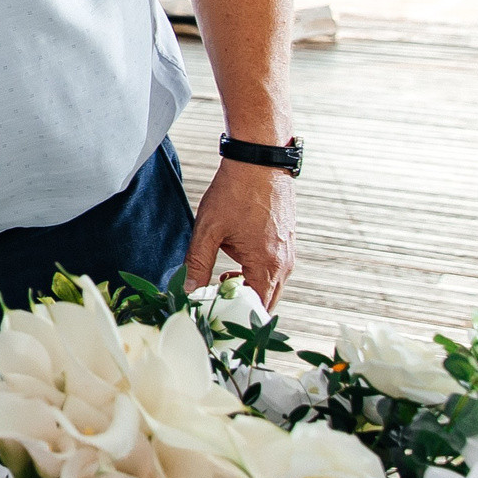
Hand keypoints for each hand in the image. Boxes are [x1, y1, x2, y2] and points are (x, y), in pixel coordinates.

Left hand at [185, 158, 294, 306]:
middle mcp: (284, 264)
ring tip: (222, 278)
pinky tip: (235, 263)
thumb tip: (188, 290)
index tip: (215, 313)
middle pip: (267, 301)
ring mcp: (289, 254)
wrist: (259, 162)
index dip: (237, 315)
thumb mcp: (208, 230)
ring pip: (272, 286)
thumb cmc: (235, 193)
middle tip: (216, 301)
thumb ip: (197, 263)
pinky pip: (275, 270)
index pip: (257, 308)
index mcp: (267, 265)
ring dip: (249, 288)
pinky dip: (257, 274)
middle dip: (243, 306)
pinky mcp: (287, 243)